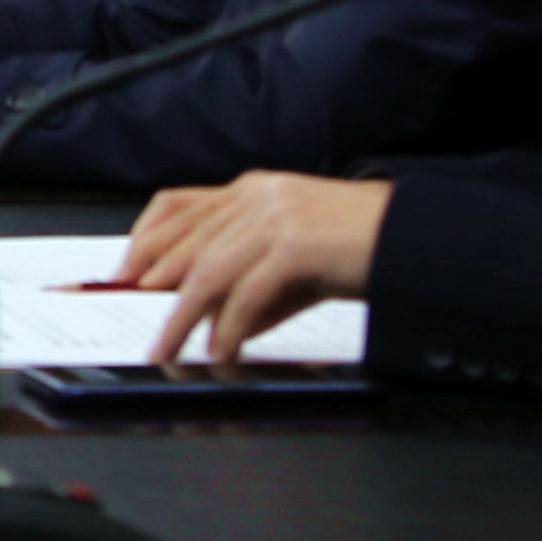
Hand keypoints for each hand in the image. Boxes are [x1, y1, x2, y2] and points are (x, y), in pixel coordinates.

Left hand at [125, 174, 392, 364]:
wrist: (419, 240)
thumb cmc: (364, 248)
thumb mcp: (299, 264)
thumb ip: (257, 289)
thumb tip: (220, 328)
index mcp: (254, 189)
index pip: (177, 207)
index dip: (143, 241)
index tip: (123, 273)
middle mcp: (258, 195)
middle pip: (185, 244)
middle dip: (152, 288)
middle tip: (141, 326)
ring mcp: (275, 217)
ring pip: (206, 273)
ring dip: (182, 319)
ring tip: (169, 349)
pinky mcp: (294, 245)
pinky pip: (245, 294)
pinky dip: (227, 328)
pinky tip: (221, 351)